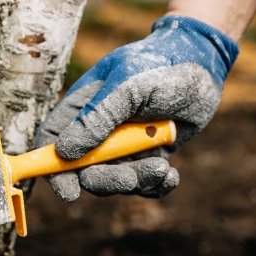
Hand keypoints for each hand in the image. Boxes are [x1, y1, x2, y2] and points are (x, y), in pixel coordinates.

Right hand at [36, 16, 237, 200]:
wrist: (203, 64)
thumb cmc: (159, 66)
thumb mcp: (127, 86)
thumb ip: (97, 117)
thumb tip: (64, 152)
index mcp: (81, 108)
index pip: (52, 141)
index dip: (52, 168)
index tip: (69, 191)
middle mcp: (97, 130)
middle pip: (84, 171)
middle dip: (107, 180)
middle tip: (134, 177)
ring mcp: (122, 146)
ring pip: (116, 180)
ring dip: (137, 181)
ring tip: (162, 167)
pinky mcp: (147, 155)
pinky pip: (144, 184)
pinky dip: (156, 186)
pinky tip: (171, 176)